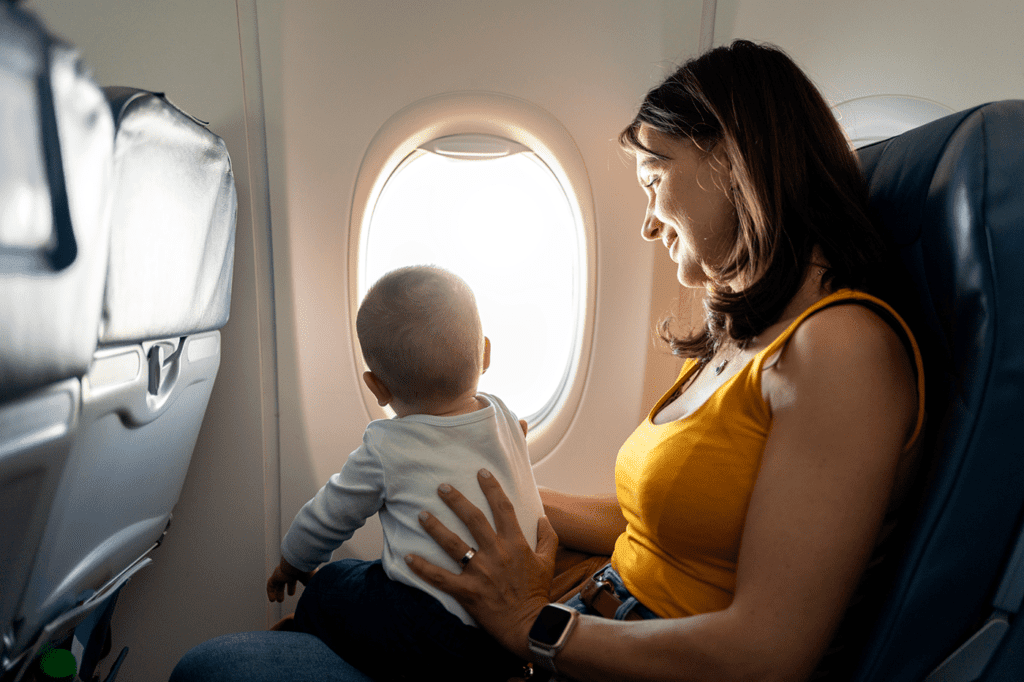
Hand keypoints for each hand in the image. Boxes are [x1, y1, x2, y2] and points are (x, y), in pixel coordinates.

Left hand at [266, 557, 313, 602]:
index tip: (305, 588)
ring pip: (280, 582)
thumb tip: (314, 595)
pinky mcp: (276, 574)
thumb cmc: (309, 571)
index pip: (302, 577)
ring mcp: (284, 573)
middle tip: (291, 593)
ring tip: (279, 600)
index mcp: (303, 571)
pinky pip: (271, 583)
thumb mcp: (313, 582)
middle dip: (291, 587)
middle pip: (290, 579)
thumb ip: (313, 588)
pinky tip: (272, 600)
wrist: (301, 561)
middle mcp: (293, 571)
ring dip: (279, 591)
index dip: (304, 582)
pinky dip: (270, 591)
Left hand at [405, 469, 558, 658]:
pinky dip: (423, 568)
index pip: (502, 508)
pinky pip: (440, 577)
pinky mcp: (467, 591)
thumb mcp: (548, 561)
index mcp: (515, 543)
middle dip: (455, 500)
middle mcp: (496, 552)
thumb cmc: (537, 593)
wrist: (530, 625)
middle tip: (441, 487)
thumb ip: (547, 536)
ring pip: (452, 543)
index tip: (481, 472)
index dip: (491, 487)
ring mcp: (480, 571)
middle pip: (473, 518)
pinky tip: (408, 556)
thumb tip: (542, 516)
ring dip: (435, 526)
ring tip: (421, 514)